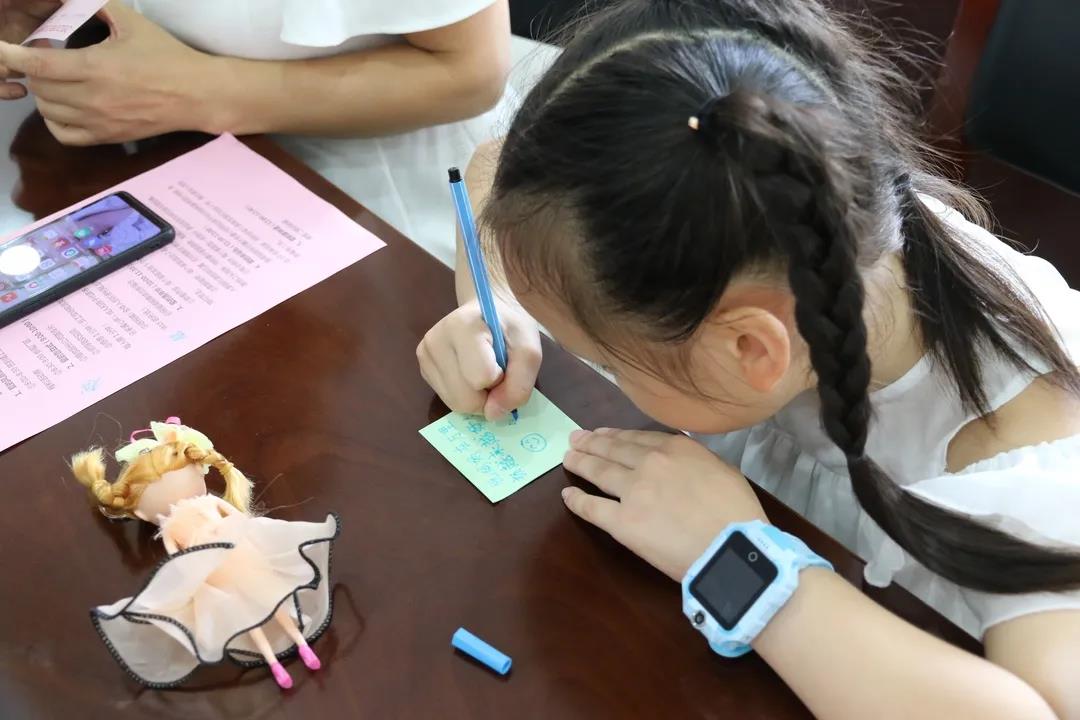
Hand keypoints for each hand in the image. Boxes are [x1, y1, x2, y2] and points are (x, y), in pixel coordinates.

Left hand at [0, 1, 214, 144]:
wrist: (197, 94)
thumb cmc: (167, 56)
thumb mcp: (131, 22)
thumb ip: (95, 4)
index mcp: (96, 67)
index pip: (38, 63)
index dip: (12, 54)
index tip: (4, 47)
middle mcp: (93, 98)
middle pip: (39, 87)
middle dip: (32, 70)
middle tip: (41, 56)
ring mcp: (100, 121)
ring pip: (47, 110)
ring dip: (42, 93)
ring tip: (53, 80)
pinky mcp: (108, 137)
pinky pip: (64, 135)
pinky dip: (54, 120)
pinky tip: (61, 106)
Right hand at [417, 297, 541, 420]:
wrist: (486, 311)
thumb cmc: (510, 327)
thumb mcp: (529, 350)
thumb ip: (519, 385)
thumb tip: (493, 415)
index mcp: (462, 326)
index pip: (481, 378)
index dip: (501, 379)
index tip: (504, 361)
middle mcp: (435, 340)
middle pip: (464, 399)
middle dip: (487, 396)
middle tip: (496, 373)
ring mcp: (424, 354)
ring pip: (454, 403)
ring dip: (476, 396)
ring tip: (483, 372)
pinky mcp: (423, 367)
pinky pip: (447, 399)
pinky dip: (464, 394)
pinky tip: (469, 373)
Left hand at [562, 429, 767, 580]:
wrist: (733, 548)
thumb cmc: (737, 513)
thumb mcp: (722, 469)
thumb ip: (695, 460)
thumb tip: (681, 461)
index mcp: (676, 447)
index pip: (637, 437)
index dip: (616, 435)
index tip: (602, 434)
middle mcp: (650, 463)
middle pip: (612, 449)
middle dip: (591, 442)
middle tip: (575, 439)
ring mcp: (633, 491)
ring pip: (598, 471)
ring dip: (580, 462)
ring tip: (568, 458)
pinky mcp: (622, 522)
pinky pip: (592, 508)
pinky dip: (577, 500)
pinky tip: (567, 495)